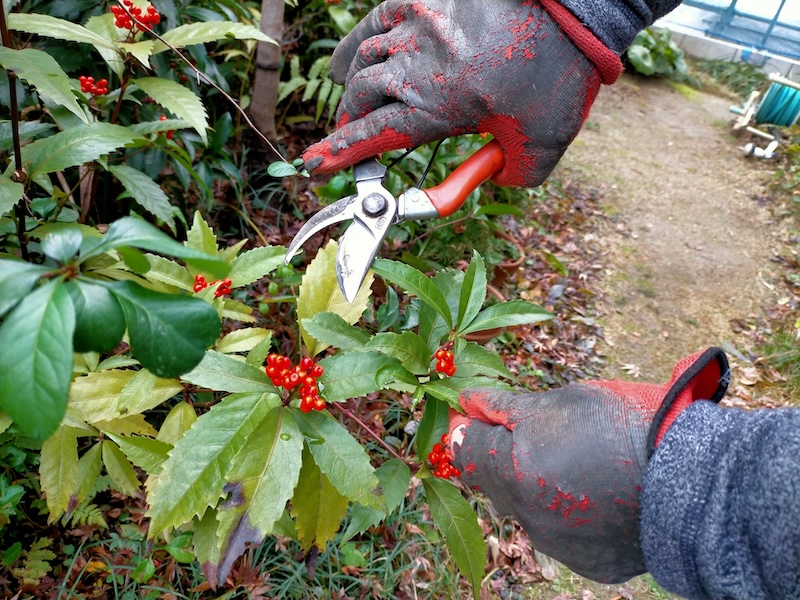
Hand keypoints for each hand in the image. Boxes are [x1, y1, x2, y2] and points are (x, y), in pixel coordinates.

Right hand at [302, 0, 616, 186]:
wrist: (575, 11)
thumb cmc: (559, 78)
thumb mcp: (541, 146)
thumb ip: (509, 174)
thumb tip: (488, 177)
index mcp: (436, 106)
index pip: (373, 136)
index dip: (339, 155)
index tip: (312, 165)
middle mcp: (416, 66)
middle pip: (360, 99)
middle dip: (348, 124)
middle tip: (349, 139)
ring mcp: (417, 26)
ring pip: (362, 59)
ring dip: (353, 86)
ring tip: (353, 101)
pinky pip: (377, 21)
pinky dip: (360, 43)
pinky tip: (357, 55)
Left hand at [448, 348, 728, 582]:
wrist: (692, 480)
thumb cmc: (624, 428)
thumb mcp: (561, 402)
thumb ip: (506, 407)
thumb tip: (466, 403)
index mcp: (515, 470)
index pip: (467, 451)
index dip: (466, 430)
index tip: (472, 416)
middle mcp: (528, 514)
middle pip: (494, 482)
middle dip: (502, 456)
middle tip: (530, 433)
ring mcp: (558, 543)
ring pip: (528, 509)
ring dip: (536, 485)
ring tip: (575, 462)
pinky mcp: (587, 562)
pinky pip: (563, 533)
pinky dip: (568, 512)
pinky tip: (596, 493)